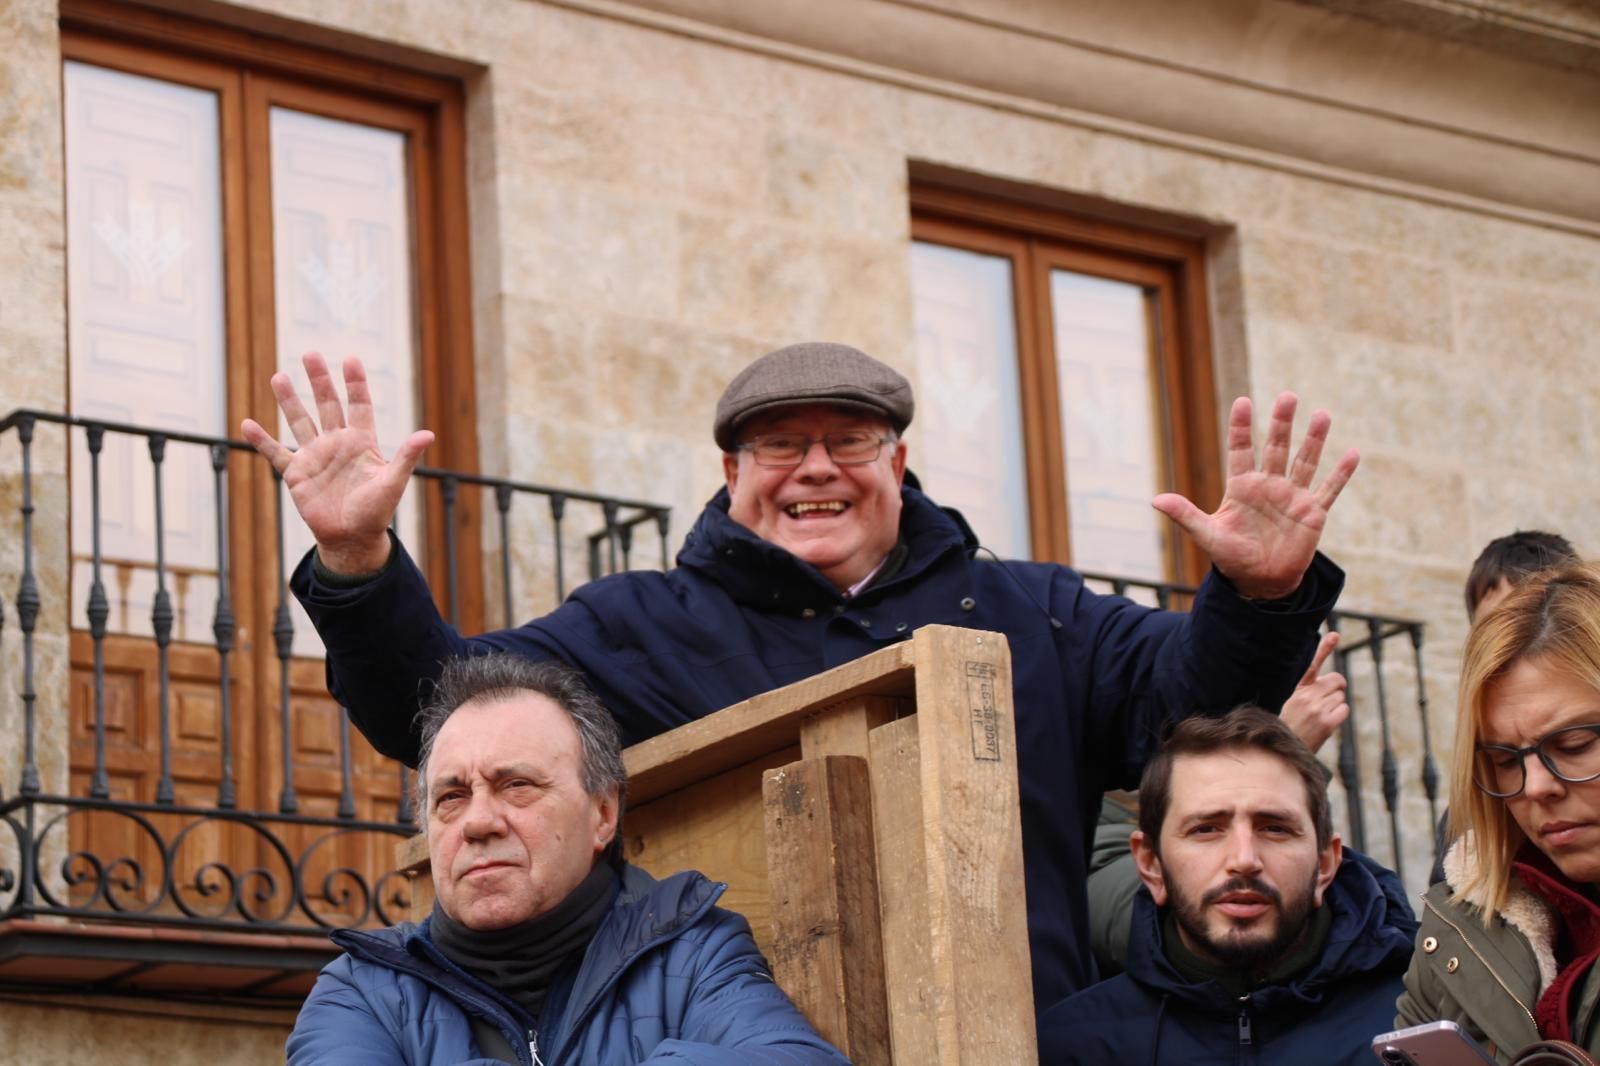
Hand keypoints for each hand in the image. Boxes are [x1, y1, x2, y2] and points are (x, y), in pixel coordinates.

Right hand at [240, 353, 432, 573]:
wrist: (352, 538)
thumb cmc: (376, 511)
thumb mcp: (393, 483)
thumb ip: (406, 457)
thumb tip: (428, 434)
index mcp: (362, 443)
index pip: (359, 406)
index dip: (355, 384)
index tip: (351, 359)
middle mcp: (337, 444)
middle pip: (327, 405)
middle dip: (319, 381)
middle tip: (310, 354)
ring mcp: (315, 457)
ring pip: (300, 422)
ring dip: (289, 400)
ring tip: (279, 376)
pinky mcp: (296, 473)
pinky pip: (275, 453)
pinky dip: (262, 440)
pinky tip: (247, 423)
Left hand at [1153, 393, 1357, 599]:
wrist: (1260, 582)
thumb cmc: (1232, 557)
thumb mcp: (1208, 536)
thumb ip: (1186, 515)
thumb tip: (1155, 499)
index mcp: (1241, 487)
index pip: (1241, 450)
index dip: (1242, 427)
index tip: (1243, 402)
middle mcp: (1268, 485)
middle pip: (1277, 447)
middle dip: (1282, 423)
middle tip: (1288, 396)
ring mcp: (1292, 497)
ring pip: (1305, 462)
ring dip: (1314, 439)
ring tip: (1321, 414)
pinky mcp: (1313, 513)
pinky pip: (1329, 489)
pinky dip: (1340, 473)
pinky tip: (1352, 453)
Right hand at [1280, 631, 1347, 753]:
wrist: (1282, 749)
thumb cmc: (1289, 725)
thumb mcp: (1292, 702)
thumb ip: (1309, 690)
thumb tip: (1335, 681)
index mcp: (1297, 689)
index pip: (1313, 665)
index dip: (1325, 648)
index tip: (1335, 634)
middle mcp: (1307, 696)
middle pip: (1337, 681)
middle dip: (1337, 688)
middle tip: (1329, 698)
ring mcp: (1317, 709)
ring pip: (1341, 696)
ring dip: (1336, 704)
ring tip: (1321, 715)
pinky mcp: (1327, 722)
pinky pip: (1344, 709)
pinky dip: (1339, 714)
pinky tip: (1327, 722)